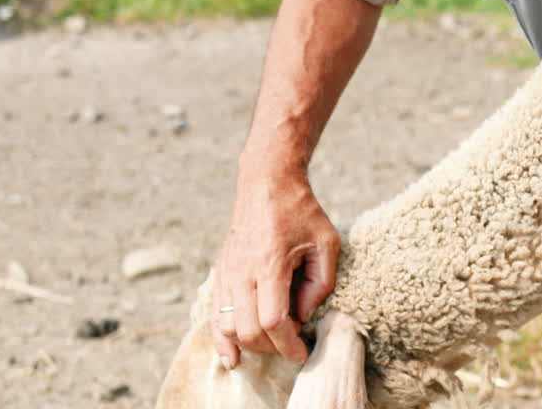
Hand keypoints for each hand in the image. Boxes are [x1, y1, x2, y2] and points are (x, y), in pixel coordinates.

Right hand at [212, 174, 338, 367]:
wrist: (266, 182)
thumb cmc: (301, 211)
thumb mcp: (326, 242)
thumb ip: (320, 283)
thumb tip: (304, 316)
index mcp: (270, 264)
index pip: (273, 320)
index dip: (288, 344)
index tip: (303, 353)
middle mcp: (242, 271)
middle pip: (248, 330)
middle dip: (272, 347)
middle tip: (292, 343)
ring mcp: (227, 273)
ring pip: (228, 326)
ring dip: (250, 344)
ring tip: (272, 343)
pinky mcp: (221, 273)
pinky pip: (214, 314)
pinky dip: (221, 339)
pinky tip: (231, 358)